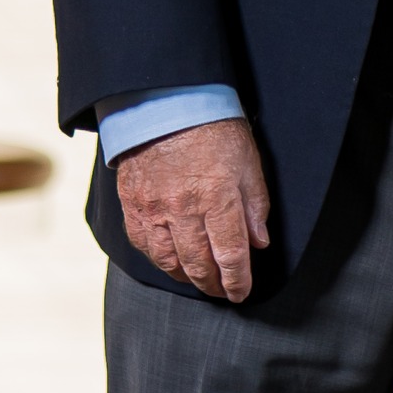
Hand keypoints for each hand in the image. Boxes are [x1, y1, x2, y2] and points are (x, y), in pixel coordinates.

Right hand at [116, 117, 270, 301]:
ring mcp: (154, 209)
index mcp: (217, 196)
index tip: (241, 291)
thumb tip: (259, 242)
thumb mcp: (248, 159)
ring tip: (200, 281)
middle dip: (214, 285)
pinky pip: (144, 246)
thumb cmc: (212, 126)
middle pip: (199, 265)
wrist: (166, 101)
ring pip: (170, 262)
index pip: (230, 255)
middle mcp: (183, 209)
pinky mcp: (133, 204)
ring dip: (187, 278)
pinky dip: (159, 261)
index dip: (237, 281)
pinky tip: (171, 262)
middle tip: (223, 292)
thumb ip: (255, 204)